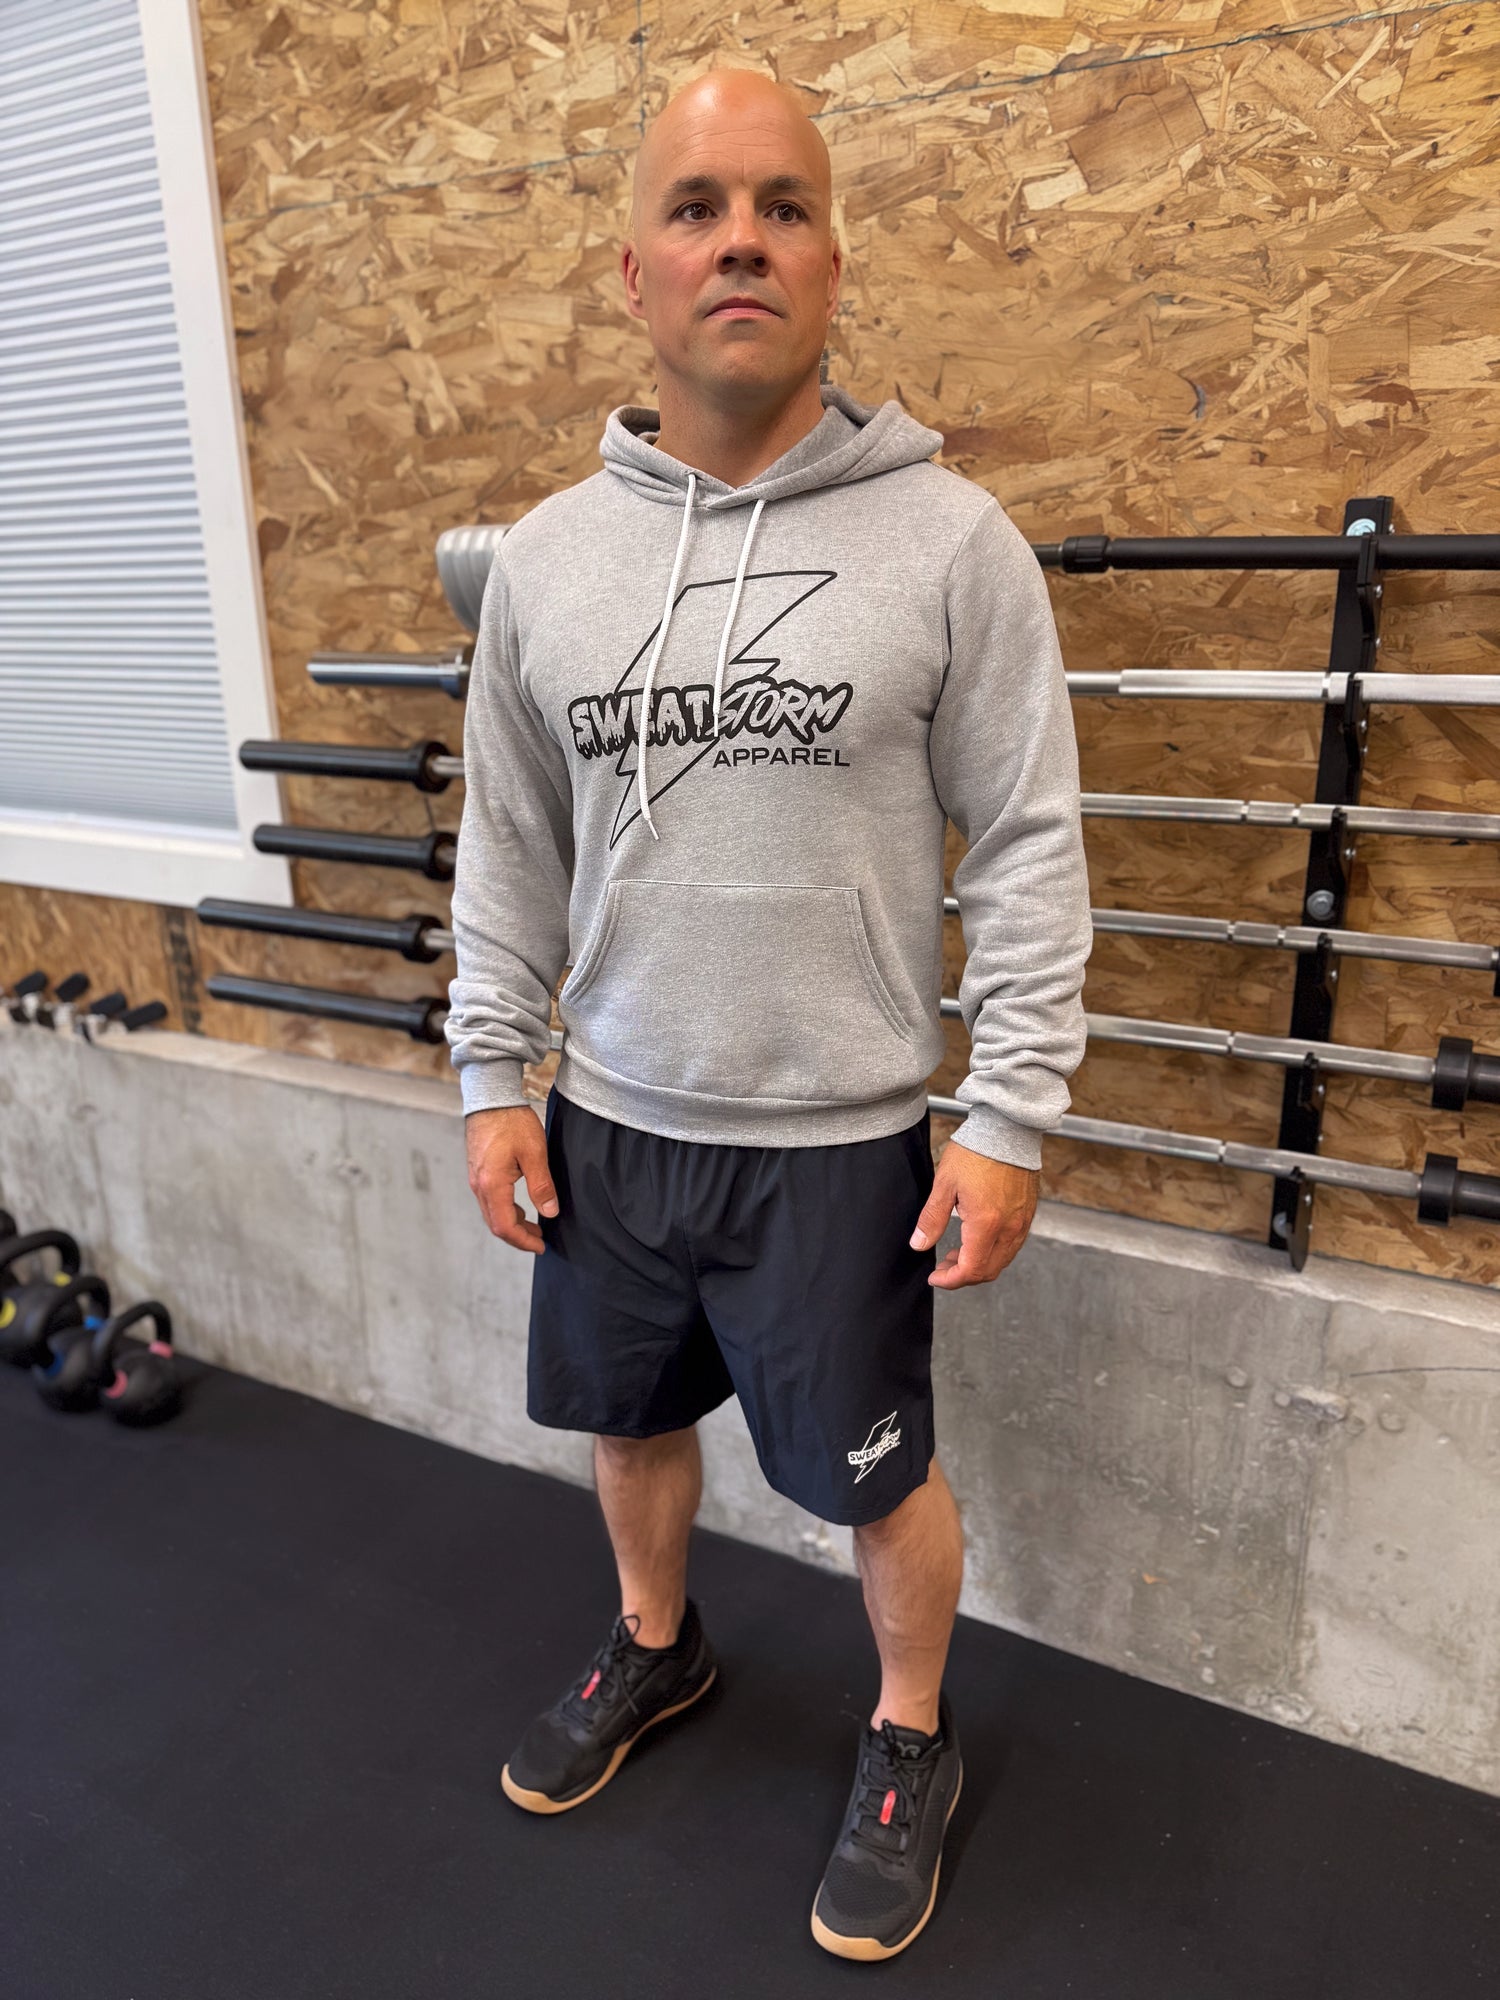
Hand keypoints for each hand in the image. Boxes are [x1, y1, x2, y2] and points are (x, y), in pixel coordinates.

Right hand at [466, 1104, 559, 1253]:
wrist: (490, 1097)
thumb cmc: (512, 1122)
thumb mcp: (534, 1153)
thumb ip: (542, 1186)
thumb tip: (550, 1213)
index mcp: (492, 1185)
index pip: (505, 1226)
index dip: (523, 1241)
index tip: (541, 1246)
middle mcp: (479, 1186)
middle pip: (496, 1224)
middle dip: (518, 1236)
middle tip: (540, 1240)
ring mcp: (475, 1179)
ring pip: (491, 1213)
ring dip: (512, 1223)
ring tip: (533, 1226)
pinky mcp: (477, 1171)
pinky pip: (489, 1200)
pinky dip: (505, 1210)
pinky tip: (520, 1206)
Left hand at [909, 1138, 1037, 1290]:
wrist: (1007, 1128)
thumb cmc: (976, 1151)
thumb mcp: (944, 1184)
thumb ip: (932, 1219)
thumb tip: (919, 1244)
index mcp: (986, 1224)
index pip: (971, 1270)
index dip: (950, 1280)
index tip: (935, 1277)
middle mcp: (1009, 1228)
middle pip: (988, 1271)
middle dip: (963, 1275)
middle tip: (942, 1266)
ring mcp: (1022, 1222)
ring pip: (1002, 1260)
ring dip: (978, 1264)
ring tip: (956, 1252)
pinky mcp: (1028, 1214)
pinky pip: (1012, 1245)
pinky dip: (993, 1251)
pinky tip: (977, 1238)